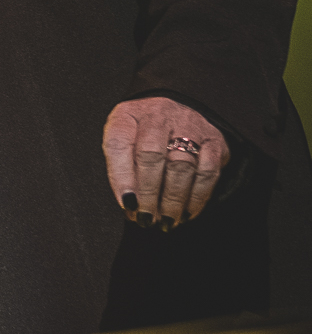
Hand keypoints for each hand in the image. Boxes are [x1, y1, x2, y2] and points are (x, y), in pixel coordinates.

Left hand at [103, 97, 230, 230]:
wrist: (174, 112)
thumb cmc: (141, 134)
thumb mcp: (122, 142)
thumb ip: (120, 169)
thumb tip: (130, 204)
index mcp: (127, 116)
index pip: (119, 144)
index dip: (121, 176)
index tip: (127, 202)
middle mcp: (158, 115)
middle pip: (152, 154)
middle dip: (149, 193)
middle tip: (146, 218)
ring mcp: (189, 125)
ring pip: (182, 166)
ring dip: (173, 200)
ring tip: (165, 221)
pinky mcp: (213, 140)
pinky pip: (207, 172)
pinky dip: (197, 197)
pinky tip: (187, 213)